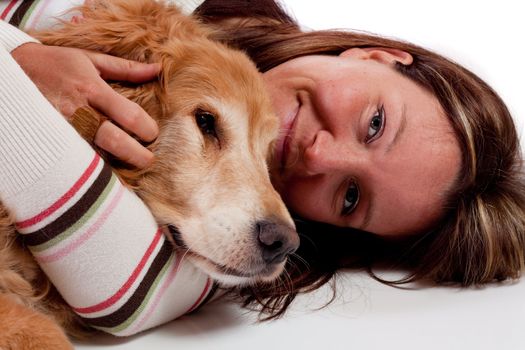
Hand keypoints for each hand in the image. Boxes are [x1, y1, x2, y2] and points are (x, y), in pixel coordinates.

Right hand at [12, 42, 159, 167]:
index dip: (147, 129)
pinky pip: (77, 158)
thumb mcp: (90, 60)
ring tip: (130, 166)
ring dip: (116, 163)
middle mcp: (78, 111)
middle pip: (114, 140)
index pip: (129, 115)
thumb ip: (126, 68)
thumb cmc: (56, 64)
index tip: (152, 133)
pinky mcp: (53, 140)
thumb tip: (157, 69)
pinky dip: (94, 166)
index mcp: (92, 89)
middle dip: (137, 155)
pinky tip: (105, 172)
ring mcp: (64, 128)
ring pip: (95, 155)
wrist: (11, 71)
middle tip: (148, 160)